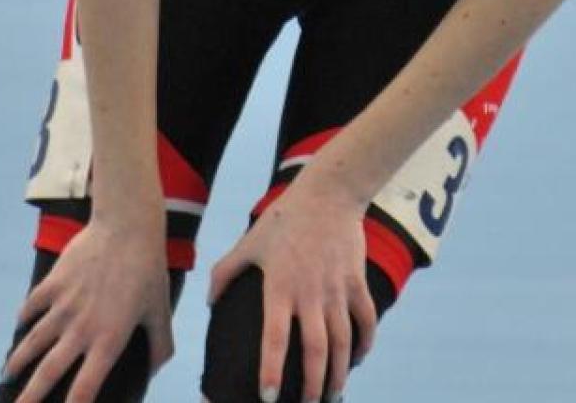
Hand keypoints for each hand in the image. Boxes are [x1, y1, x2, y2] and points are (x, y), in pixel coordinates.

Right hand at [2, 220, 175, 402]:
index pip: (85, 387)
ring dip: (18, 361)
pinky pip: (32, 306)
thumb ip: (161, 345)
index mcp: (108, 340)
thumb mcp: (160, 311)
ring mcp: (63, 305)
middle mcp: (81, 328)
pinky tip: (20, 326)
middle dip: (30, 396)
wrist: (126, 227)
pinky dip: (24, 318)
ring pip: (33, 341)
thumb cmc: (148, 270)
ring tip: (7, 376)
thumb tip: (156, 370)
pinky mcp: (53, 283)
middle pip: (49, 372)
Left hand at [207, 180, 379, 402]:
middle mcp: (311, 293)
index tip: (268, 397)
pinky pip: (365, 321)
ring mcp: (338, 289)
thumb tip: (210, 302)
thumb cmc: (284, 218)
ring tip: (331, 396)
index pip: (275, 338)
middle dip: (312, 386)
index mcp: (280, 287)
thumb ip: (225, 272)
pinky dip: (364, 345)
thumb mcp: (249, 243)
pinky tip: (356, 362)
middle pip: (316, 351)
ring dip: (339, 375)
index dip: (272, 370)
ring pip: (342, 343)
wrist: (330, 193)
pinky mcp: (357, 282)